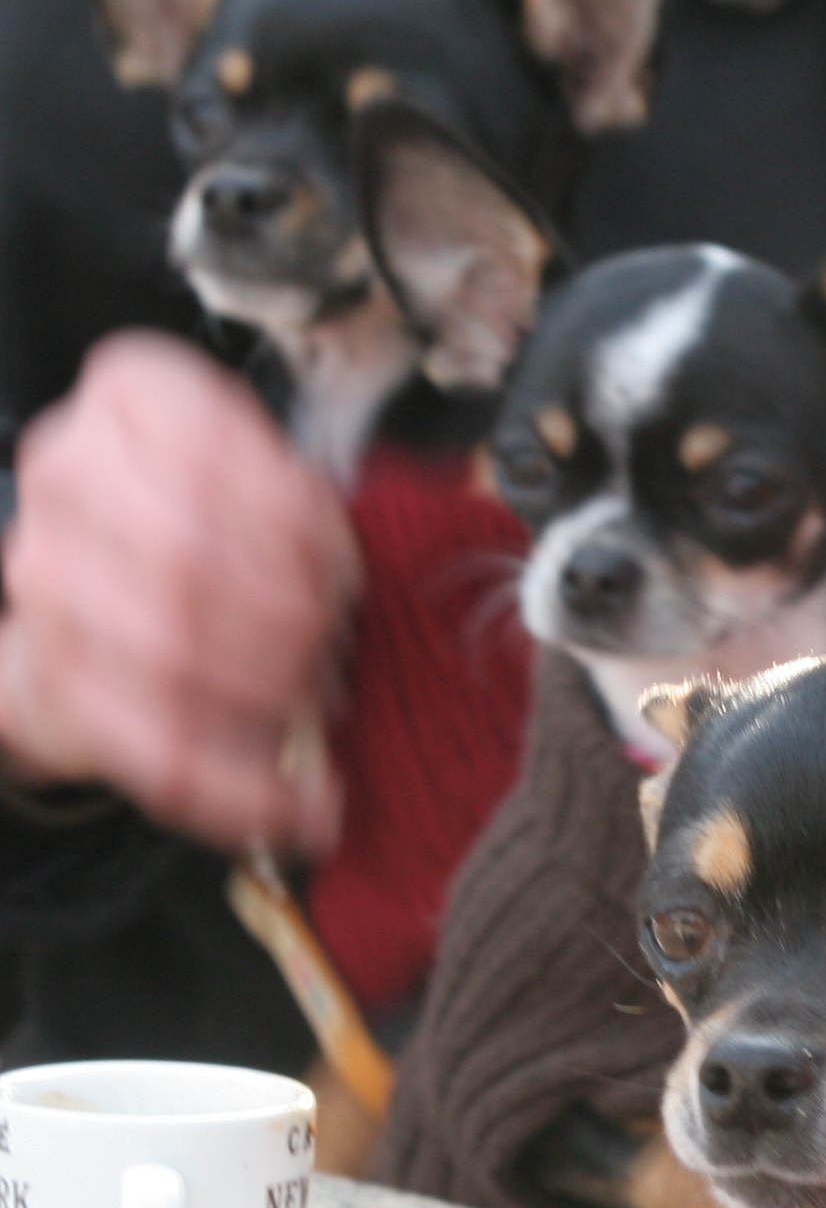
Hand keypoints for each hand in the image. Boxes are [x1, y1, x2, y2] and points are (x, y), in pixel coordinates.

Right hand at [0, 333, 359, 852]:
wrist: (93, 584)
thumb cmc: (208, 516)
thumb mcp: (267, 469)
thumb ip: (314, 500)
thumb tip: (399, 556)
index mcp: (131, 395)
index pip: (222, 454)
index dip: (300, 527)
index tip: (347, 574)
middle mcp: (68, 474)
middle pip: (188, 560)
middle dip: (288, 620)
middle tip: (337, 647)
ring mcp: (44, 578)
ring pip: (170, 658)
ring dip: (271, 696)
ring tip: (321, 705)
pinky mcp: (51, 681)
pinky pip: (155, 754)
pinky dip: (244, 794)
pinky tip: (308, 812)